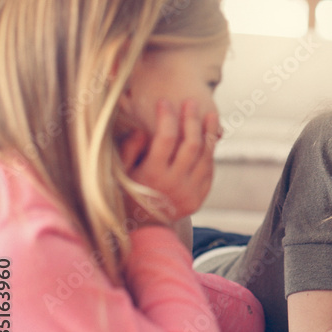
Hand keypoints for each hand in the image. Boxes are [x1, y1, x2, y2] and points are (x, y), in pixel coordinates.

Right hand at [119, 99, 220, 225]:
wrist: (143, 228)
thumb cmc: (127, 193)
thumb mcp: (120, 173)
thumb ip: (129, 150)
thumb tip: (141, 129)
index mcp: (152, 174)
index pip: (165, 138)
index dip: (166, 117)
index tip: (164, 102)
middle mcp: (174, 183)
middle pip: (191, 144)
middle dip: (192, 119)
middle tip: (192, 102)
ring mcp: (190, 191)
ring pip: (205, 156)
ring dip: (209, 133)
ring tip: (210, 114)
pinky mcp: (199, 197)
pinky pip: (209, 170)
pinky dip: (209, 152)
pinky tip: (209, 137)